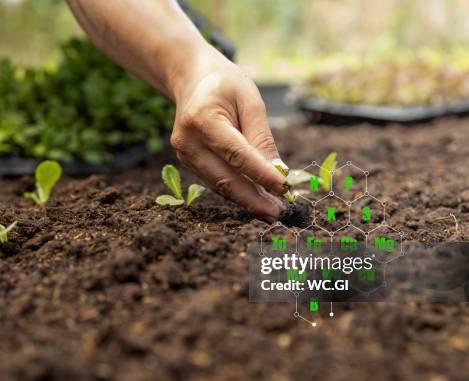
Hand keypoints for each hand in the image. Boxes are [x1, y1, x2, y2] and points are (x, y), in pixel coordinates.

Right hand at [169, 53, 287, 220]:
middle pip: (225, 178)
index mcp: (202, 119)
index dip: (261, 174)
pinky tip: (256, 199)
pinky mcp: (187, 163)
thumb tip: (277, 172)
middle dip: (254, 198)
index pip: (236, 154)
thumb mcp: (250, 100)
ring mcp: (184, 154)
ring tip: (272, 211)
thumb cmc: (225, 85)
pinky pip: (215, 182)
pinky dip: (236, 192)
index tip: (284, 188)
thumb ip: (261, 137)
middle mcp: (187, 141)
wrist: (193, 79)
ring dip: (247, 200)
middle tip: (279, 213)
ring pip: (220, 185)